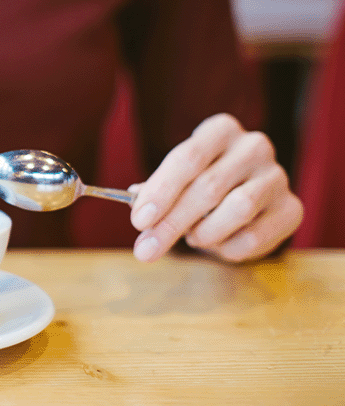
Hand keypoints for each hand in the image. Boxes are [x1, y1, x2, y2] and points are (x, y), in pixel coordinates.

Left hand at [129, 113, 302, 262]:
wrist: (246, 202)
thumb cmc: (200, 186)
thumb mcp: (175, 182)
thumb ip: (156, 193)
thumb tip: (138, 208)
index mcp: (220, 131)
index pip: (187, 158)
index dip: (161, 191)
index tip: (139, 221)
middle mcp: (253, 147)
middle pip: (208, 187)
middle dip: (171, 223)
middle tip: (146, 249)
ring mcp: (277, 176)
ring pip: (237, 210)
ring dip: (204, 233)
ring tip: (192, 237)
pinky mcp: (291, 209)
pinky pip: (254, 236)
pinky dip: (226, 248)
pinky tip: (218, 244)